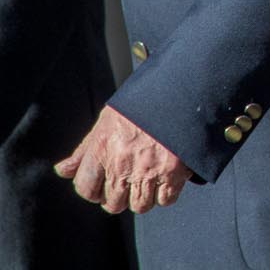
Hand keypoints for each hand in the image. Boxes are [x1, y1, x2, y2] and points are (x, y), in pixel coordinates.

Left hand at [55, 106, 190, 214]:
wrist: (178, 92)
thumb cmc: (141, 105)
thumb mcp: (106, 121)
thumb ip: (85, 149)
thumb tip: (62, 170)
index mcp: (102, 150)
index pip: (86, 189)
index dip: (94, 190)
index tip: (104, 185)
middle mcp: (122, 165)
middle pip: (113, 204)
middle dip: (120, 196)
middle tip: (130, 181)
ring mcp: (148, 171)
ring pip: (139, 205)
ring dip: (143, 196)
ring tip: (149, 180)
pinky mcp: (174, 173)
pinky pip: (166, 200)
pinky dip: (166, 194)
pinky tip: (166, 179)